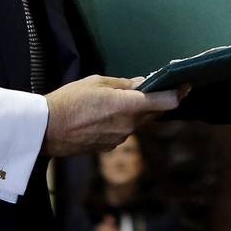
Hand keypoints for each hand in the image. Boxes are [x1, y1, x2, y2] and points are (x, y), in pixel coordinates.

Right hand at [42, 75, 184, 157]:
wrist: (45, 130)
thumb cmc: (68, 101)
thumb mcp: (96, 82)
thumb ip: (123, 84)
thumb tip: (142, 83)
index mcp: (128, 106)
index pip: (164, 102)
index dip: (177, 93)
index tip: (185, 86)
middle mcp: (128, 125)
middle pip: (152, 113)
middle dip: (154, 102)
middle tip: (150, 89)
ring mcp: (120, 139)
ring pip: (136, 123)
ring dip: (133, 113)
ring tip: (113, 102)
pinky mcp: (109, 147)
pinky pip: (122, 132)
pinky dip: (119, 123)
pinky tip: (102, 116)